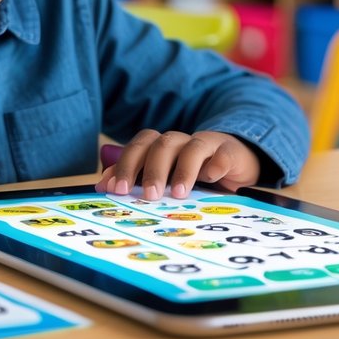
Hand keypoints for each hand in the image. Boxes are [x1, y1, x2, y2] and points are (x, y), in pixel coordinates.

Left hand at [94, 129, 260, 199]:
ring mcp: (206, 145)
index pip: (138, 147)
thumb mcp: (165, 179)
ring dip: (183, 169)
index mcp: (160, 146)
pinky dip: (217, 164)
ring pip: (192, 147)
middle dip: (151, 169)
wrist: (233, 161)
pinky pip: (223, 154)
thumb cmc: (193, 173)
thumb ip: (136, 179)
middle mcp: (180, 142)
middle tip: (148, 196)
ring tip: (178, 193)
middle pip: (161, 145)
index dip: (125, 165)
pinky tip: (212, 177)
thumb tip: (104, 186)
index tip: (115, 189)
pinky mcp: (229, 152)